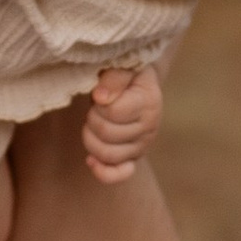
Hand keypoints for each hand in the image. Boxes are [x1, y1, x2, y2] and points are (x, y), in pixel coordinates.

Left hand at [82, 62, 163, 185]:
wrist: (137, 82)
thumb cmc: (126, 72)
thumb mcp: (122, 65)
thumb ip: (113, 77)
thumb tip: (101, 98)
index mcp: (149, 102)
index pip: (113, 112)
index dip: (98, 103)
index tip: (99, 93)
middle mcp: (150, 127)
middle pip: (107, 134)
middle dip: (91, 119)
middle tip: (95, 107)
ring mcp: (143, 145)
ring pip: (108, 155)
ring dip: (90, 140)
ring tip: (92, 124)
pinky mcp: (134, 158)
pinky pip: (120, 174)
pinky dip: (103, 172)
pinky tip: (90, 161)